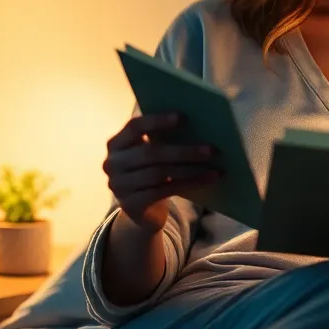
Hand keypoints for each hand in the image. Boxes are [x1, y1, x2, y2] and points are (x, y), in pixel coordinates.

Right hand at [101, 112, 220, 234]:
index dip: (158, 121)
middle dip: (184, 151)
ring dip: (191, 169)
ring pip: (160, 174)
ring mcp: (119, 186)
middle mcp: (112, 164)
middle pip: (151, 153)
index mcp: (116, 143)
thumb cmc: (153, 172)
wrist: (144, 211)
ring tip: (216, 167)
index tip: (184, 117)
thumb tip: (199, 124)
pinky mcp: (131, 205)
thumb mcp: (152, 154)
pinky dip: (190, 184)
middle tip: (212, 149)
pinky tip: (208, 179)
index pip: (134, 127)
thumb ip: (163, 139)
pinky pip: (164, 191)